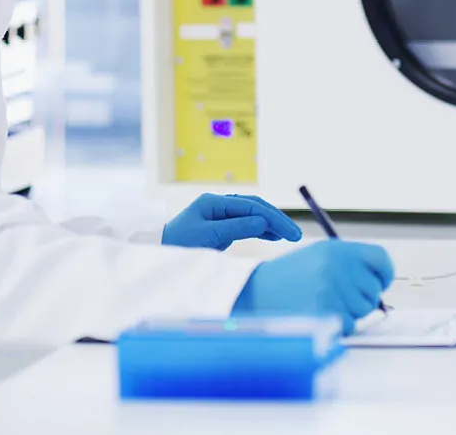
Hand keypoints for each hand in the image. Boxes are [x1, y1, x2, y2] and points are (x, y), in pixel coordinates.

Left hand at [161, 193, 302, 249]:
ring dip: (272, 224)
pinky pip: (247, 225)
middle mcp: (219, 205)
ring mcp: (221, 216)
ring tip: (289, 235)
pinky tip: (275, 235)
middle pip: (254, 207)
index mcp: (213, 202)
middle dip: (276, 219)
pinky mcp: (221, 228)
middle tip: (295, 235)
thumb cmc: (178, 244)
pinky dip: (262, 230)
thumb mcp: (207, 237)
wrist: (160, 254)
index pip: (250, 206)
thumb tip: (263, 221)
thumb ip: (236, 228)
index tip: (288, 232)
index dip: (272, 218)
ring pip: (253, 215)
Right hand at [231, 241, 394, 334]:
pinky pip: (350, 326)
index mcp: (338, 249)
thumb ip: (349, 265)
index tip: (381, 283)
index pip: (380, 259)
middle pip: (374, 290)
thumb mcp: (317, 258)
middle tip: (334, 297)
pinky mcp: (328, 311)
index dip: (384, 274)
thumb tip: (380, 285)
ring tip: (321, 303)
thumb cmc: (288, 278)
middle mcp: (338, 266)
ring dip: (348, 313)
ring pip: (363, 310)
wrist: (256, 293)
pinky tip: (317, 315)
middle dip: (360, 298)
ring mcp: (333, 289)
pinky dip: (338, 326)